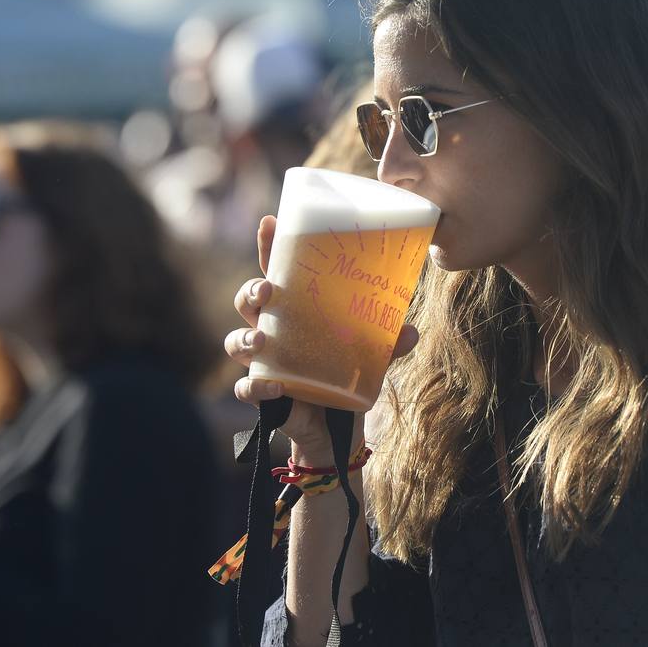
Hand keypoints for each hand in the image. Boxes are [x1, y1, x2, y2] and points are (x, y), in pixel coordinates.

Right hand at [225, 215, 419, 459]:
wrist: (336, 426)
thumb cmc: (345, 373)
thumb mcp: (371, 354)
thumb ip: (389, 342)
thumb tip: (411, 331)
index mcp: (295, 311)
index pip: (275, 271)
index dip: (268, 246)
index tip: (269, 221)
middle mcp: (273, 331)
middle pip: (247, 301)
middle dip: (251, 291)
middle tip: (268, 291)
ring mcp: (265, 362)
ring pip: (236, 342)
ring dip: (244, 338)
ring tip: (261, 340)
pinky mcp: (265, 393)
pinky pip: (247, 388)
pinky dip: (254, 386)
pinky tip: (271, 386)